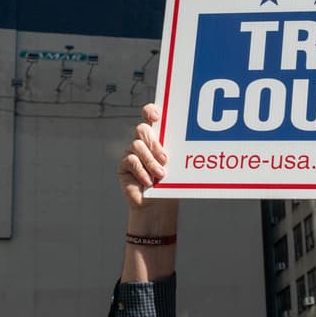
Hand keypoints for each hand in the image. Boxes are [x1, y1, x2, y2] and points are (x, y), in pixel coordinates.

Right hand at [118, 104, 177, 248]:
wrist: (158, 205)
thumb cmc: (171, 183)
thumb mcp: (176, 166)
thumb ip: (176, 153)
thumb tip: (191, 143)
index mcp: (157, 136)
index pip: (149, 115)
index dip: (150, 111)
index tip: (157, 116)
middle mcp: (142, 141)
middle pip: (142, 129)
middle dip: (154, 143)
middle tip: (166, 158)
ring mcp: (131, 152)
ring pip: (137, 145)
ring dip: (151, 161)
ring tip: (161, 175)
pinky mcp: (124, 165)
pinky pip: (131, 160)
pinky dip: (142, 171)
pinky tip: (149, 182)